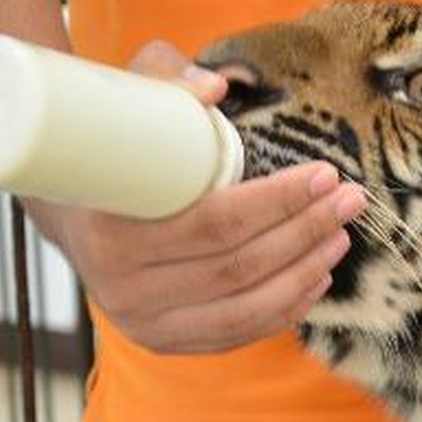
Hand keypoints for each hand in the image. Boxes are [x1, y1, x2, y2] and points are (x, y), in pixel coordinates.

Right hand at [24, 40, 366, 353]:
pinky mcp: (164, 343)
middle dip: (305, 231)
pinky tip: (317, 278)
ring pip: (245, 308)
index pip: (215, 224)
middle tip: (351, 200)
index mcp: (111, 233)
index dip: (278, 202)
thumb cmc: (113, 150)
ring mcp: (144, 324)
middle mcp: (124, 290)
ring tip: (342, 235)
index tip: (326, 174)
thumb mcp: (127, 100)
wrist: (70, 214)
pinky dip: (285, 309)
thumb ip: (166, 79)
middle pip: (239, 267)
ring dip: (305, 272)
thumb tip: (218, 87)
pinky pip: (237, 333)